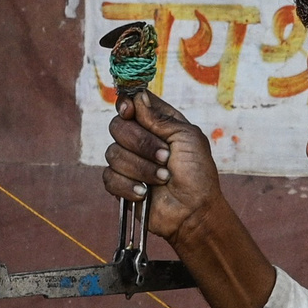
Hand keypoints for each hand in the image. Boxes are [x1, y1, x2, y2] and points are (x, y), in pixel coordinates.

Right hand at [103, 89, 225, 244]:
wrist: (193, 211)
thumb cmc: (197, 173)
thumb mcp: (186, 137)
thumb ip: (160, 118)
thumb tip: (137, 97)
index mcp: (156, 124)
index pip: (131, 104)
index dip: (126, 105)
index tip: (130, 111)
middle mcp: (139, 140)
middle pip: (117, 127)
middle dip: (141, 143)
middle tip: (165, 157)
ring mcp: (129, 162)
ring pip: (113, 154)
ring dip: (141, 168)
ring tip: (163, 179)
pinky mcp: (120, 185)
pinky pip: (109, 177)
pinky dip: (129, 185)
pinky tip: (145, 193)